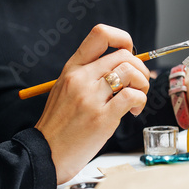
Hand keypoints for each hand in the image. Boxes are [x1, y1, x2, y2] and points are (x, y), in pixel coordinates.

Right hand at [35, 24, 149, 183]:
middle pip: (124, 55)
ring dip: (142, 85)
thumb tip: (125, 66)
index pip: (100, 34)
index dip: (123, 39)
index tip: (130, 55)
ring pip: (130, 72)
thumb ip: (90, 76)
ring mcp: (90, 97)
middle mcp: (81, 78)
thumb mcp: (66, 90)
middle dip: (141, 69)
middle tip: (138, 86)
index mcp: (72, 68)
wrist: (45, 154)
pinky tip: (133, 111)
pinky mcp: (101, 117)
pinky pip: (132, 96)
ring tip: (136, 100)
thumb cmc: (60, 125)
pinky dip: (140, 101)